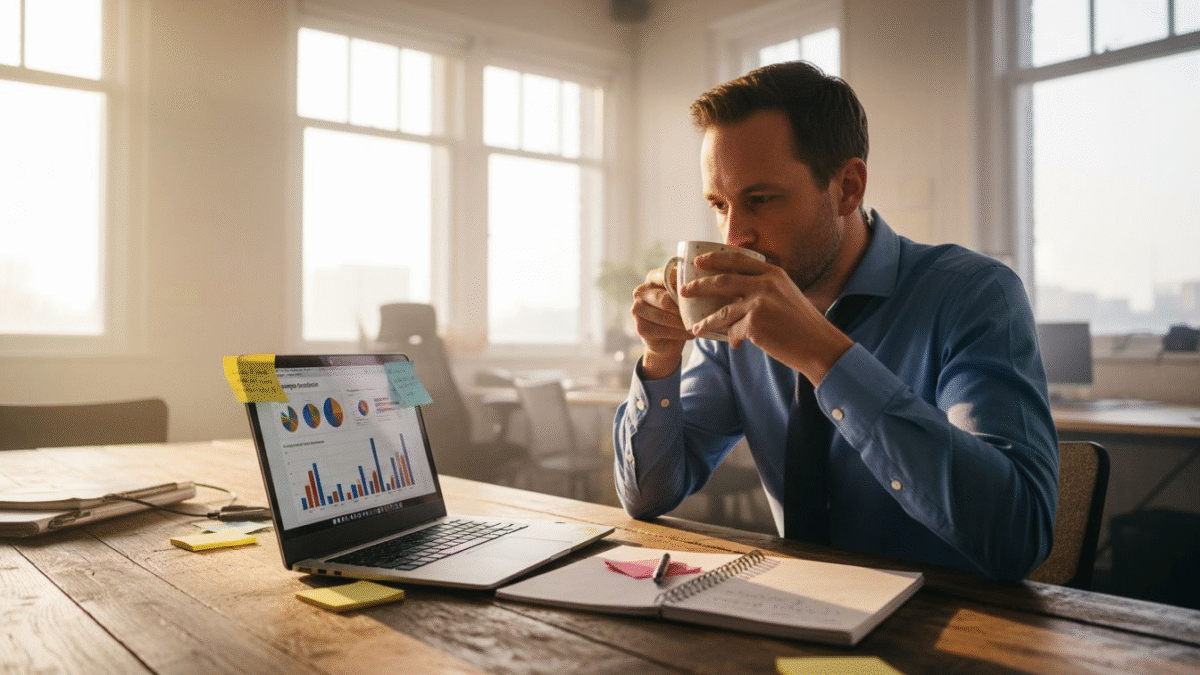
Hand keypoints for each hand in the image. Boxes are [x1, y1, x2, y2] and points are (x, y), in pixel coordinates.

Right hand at [630, 266, 692, 378]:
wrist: (667, 340)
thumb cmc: (678, 312)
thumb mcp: (683, 296)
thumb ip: (686, 287)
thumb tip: (702, 280)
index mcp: (652, 278)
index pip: (667, 276)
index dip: (682, 286)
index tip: (699, 292)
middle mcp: (640, 291)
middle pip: (664, 299)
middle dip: (683, 308)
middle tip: (700, 314)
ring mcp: (637, 309)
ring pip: (664, 316)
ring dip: (682, 322)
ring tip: (697, 325)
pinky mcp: (640, 327)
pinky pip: (662, 330)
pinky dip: (678, 333)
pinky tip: (689, 334)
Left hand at [684, 251, 853, 384]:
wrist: (818, 345)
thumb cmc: (801, 323)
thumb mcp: (785, 294)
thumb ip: (762, 288)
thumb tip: (732, 292)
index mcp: (773, 273)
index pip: (737, 259)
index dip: (714, 259)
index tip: (698, 262)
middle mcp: (765, 284)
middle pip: (722, 281)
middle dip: (699, 286)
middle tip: (684, 291)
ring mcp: (759, 303)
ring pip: (722, 311)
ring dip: (706, 321)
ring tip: (695, 327)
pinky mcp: (755, 324)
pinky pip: (733, 331)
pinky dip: (732, 338)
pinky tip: (735, 343)